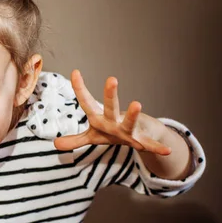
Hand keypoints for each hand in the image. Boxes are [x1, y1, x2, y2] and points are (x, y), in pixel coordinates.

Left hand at [54, 70, 170, 154]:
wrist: (141, 136)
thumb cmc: (113, 133)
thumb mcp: (93, 137)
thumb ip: (75, 140)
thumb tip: (55, 144)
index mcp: (100, 119)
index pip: (87, 103)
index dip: (80, 89)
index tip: (75, 71)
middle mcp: (114, 121)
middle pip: (110, 107)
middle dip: (110, 95)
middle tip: (112, 78)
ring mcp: (129, 130)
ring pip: (130, 122)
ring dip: (133, 115)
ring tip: (138, 103)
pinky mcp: (141, 140)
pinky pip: (150, 145)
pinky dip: (158, 147)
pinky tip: (166, 150)